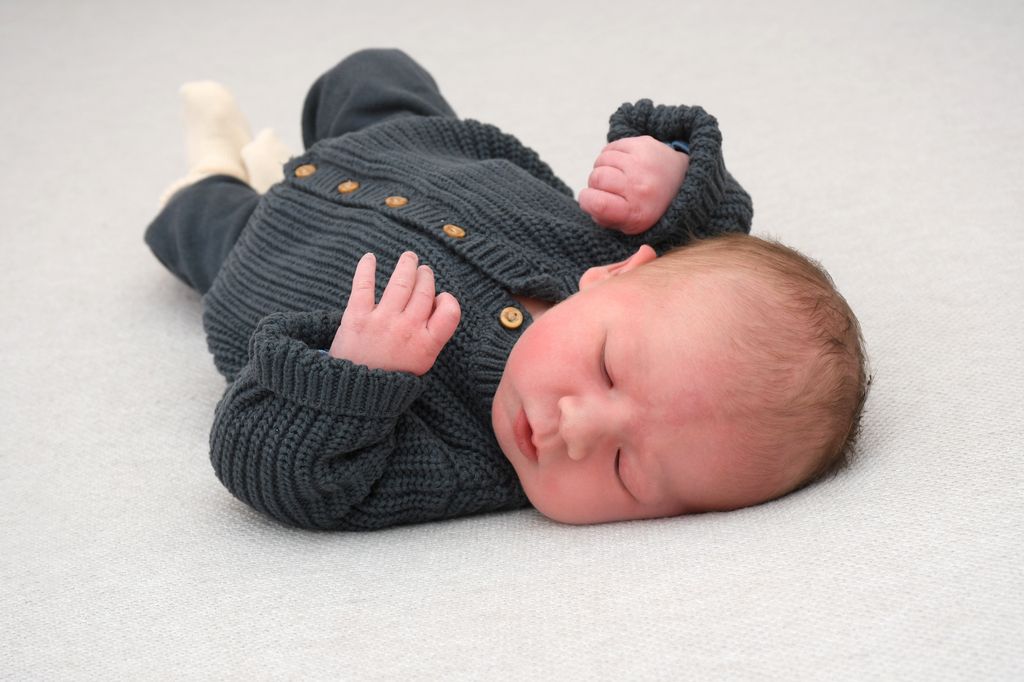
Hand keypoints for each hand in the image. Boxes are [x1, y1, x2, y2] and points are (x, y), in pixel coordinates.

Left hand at [329, 252, 460, 375]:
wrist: (353, 395)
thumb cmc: (389, 378)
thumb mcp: (421, 366)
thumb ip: (431, 337)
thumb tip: (434, 305)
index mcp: (427, 344)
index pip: (450, 311)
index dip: (447, 300)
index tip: (439, 297)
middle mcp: (407, 329)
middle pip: (424, 291)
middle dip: (426, 276)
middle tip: (423, 270)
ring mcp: (382, 321)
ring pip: (401, 282)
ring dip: (407, 265)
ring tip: (409, 257)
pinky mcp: (356, 316)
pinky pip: (364, 285)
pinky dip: (367, 268)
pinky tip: (370, 258)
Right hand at [578, 135, 688, 234]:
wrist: (680, 183)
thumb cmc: (647, 206)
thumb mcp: (628, 225)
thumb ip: (603, 218)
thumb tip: (587, 200)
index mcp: (636, 212)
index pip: (597, 203)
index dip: (587, 200)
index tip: (590, 200)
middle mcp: (641, 186)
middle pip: (597, 177)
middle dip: (595, 183)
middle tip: (606, 188)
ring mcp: (643, 163)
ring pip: (602, 160)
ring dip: (602, 168)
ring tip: (616, 175)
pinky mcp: (643, 144)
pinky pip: (611, 147)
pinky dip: (610, 155)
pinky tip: (621, 164)